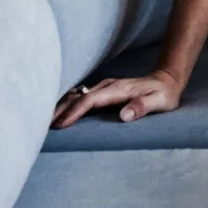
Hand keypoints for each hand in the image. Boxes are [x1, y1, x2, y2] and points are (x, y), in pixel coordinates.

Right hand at [51, 71, 182, 128]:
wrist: (167, 81)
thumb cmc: (163, 95)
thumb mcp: (159, 102)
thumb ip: (142, 107)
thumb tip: (124, 115)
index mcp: (118, 90)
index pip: (90, 100)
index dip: (74, 112)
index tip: (60, 125)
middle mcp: (108, 86)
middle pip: (77, 96)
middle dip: (59, 110)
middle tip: (40, 126)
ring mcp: (104, 88)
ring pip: (76, 96)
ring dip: (60, 107)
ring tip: (42, 121)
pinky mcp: (103, 92)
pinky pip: (81, 97)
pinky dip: (67, 104)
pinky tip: (56, 112)